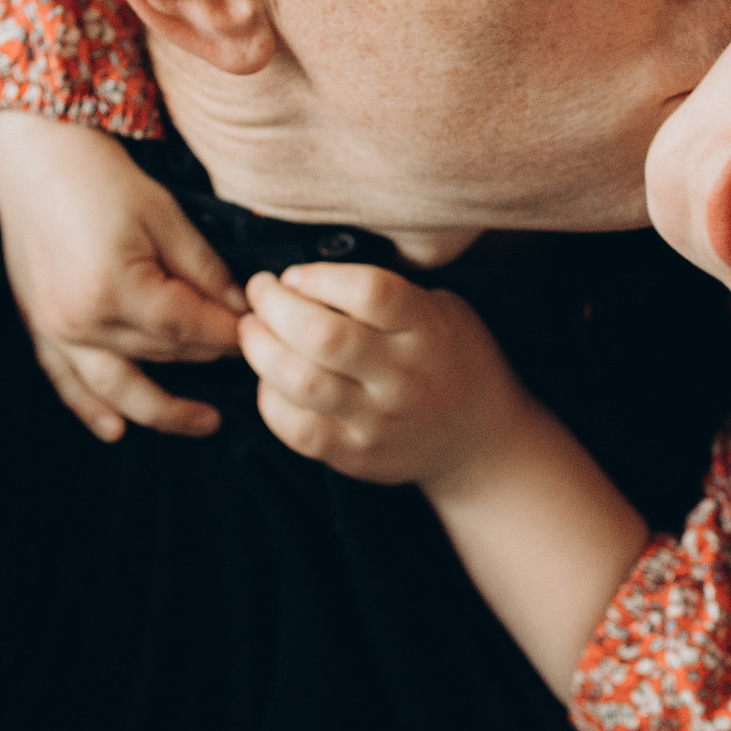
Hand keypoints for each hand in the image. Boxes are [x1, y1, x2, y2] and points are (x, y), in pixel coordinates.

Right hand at [0, 109, 246, 441]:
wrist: (33, 155)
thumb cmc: (100, 176)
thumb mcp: (165, 216)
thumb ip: (205, 271)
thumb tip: (243, 312)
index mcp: (116, 290)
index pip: (190, 331)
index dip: (231, 335)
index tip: (264, 335)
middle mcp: (81, 320)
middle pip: (161, 356)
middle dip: (207, 358)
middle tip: (250, 362)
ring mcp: (54, 329)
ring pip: (118, 385)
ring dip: (162, 409)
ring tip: (205, 423)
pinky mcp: (37, 326)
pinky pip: (66, 381)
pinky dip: (90, 409)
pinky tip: (116, 430)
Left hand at [238, 263, 532, 487]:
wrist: (479, 442)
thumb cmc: (451, 359)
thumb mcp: (442, 310)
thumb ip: (390, 292)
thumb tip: (308, 274)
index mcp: (427, 329)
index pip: (368, 291)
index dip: (318, 276)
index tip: (295, 273)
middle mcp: (404, 377)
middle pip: (323, 337)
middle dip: (275, 306)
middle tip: (259, 292)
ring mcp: (380, 421)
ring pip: (303, 383)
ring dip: (261, 350)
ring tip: (251, 330)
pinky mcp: (358, 457)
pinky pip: (299, 430)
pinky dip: (270, 399)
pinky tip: (269, 379)